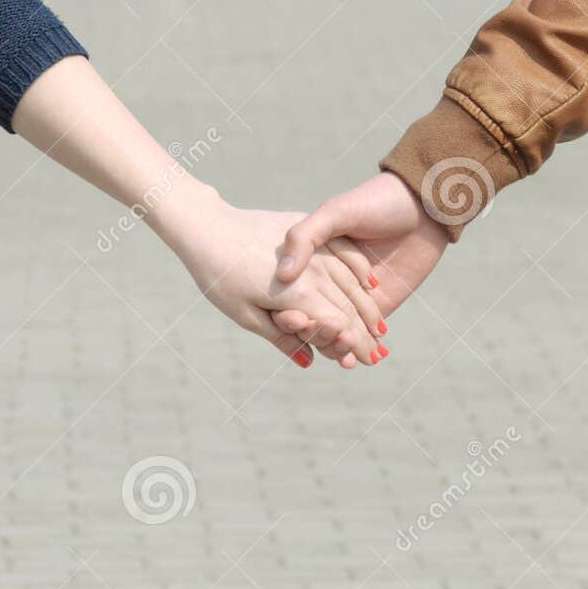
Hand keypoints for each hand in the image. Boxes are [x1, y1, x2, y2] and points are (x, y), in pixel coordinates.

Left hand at [153, 187, 387, 368]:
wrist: (207, 226)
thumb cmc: (220, 277)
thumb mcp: (245, 315)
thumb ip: (281, 337)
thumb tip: (308, 360)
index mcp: (299, 295)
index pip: (337, 326)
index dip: (354, 346)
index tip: (367, 362)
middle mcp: (313, 272)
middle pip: (348, 307)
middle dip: (366, 333)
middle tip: (379, 355)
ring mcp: (313, 249)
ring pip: (351, 282)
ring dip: (368, 306)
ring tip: (379, 327)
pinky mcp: (308, 231)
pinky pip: (344, 253)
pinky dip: (360, 271)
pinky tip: (371, 283)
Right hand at [275, 173, 448, 340]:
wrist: (423, 205)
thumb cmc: (376, 201)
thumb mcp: (335, 212)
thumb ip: (305, 237)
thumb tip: (283, 275)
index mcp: (312, 258)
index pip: (290, 293)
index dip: (285, 309)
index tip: (284, 318)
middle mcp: (329, 279)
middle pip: (311, 315)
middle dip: (309, 332)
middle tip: (309, 335)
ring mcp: (354, 295)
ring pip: (336, 329)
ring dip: (333, 345)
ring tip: (335, 350)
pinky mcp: (379, 305)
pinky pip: (363, 333)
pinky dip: (357, 349)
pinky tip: (354, 359)